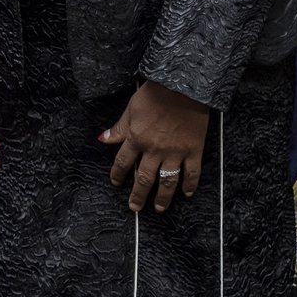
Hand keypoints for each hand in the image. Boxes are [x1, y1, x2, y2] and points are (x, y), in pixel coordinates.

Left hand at [100, 79, 208, 211]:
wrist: (182, 87)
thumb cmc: (154, 94)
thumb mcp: (131, 109)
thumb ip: (119, 128)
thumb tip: (103, 139)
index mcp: (136, 138)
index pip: (123, 163)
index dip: (117, 175)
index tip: (116, 183)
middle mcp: (154, 149)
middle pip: (143, 178)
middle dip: (138, 195)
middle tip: (135, 207)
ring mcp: (175, 152)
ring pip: (167, 182)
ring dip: (162, 198)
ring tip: (159, 208)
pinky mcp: (193, 150)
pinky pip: (192, 173)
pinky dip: (190, 185)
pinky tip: (187, 194)